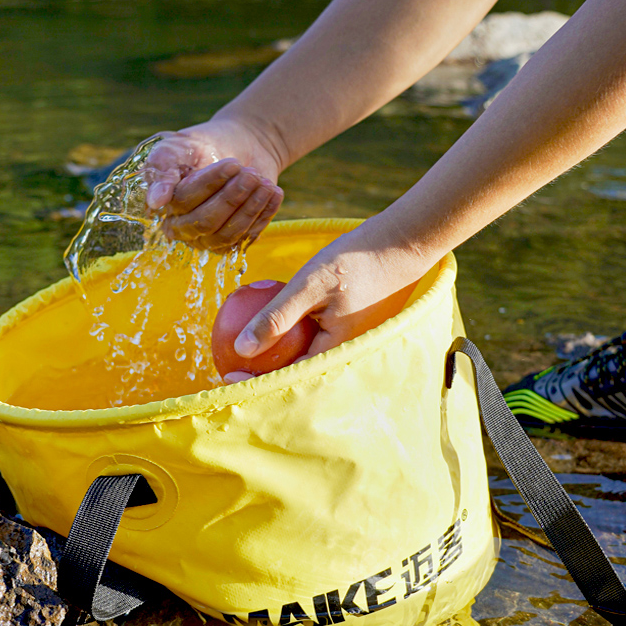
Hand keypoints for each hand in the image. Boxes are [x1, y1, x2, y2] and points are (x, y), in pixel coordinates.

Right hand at [145, 119, 283, 250]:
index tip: (233, 163)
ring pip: (228, 233)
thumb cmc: (203, 144)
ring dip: (250, 208)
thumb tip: (155, 202)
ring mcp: (209, 239)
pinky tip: (274, 193)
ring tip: (265, 182)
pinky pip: (248, 237)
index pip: (185, 201)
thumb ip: (162, 170)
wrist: (239, 146)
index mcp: (166, 205)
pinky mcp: (233, 241)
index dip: (210, 184)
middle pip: (207, 222)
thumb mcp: (177, 147)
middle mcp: (184, 228)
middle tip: (251, 173)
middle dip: (233, 197)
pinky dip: (264, 215)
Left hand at [224, 215, 439, 381]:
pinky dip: (288, 336)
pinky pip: (311, 340)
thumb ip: (277, 317)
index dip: (253, 382)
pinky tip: (266, 323)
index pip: (287, 377)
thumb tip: (241, 349)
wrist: (401, 243)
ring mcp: (345, 343)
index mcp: (334, 353)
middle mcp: (340, 355)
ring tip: (240, 352)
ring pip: (302, 358)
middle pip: (293, 374)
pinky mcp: (345, 329)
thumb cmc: (356, 260)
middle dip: (260, 375)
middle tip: (227, 367)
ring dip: (273, 358)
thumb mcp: (311, 284)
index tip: (225, 378)